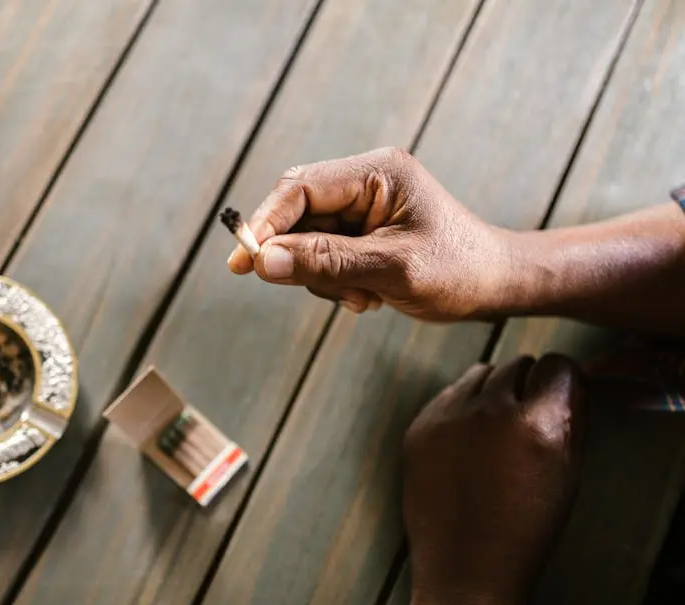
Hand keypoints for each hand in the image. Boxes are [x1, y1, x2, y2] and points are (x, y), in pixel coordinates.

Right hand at [226, 148, 517, 320]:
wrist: (497, 286)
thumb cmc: (460, 271)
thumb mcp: (392, 269)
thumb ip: (326, 263)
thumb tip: (263, 263)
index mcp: (376, 172)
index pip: (299, 188)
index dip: (266, 224)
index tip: (244, 263)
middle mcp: (364, 181)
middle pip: (296, 214)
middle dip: (300, 258)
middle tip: (324, 290)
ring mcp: (362, 207)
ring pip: (305, 241)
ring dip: (322, 277)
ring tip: (364, 297)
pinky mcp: (361, 231)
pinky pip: (321, 256)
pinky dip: (333, 282)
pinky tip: (367, 296)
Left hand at [403, 355, 585, 604]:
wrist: (465, 568)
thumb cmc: (525, 528)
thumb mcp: (567, 474)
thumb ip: (570, 419)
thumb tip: (567, 382)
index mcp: (537, 425)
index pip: (557, 365)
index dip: (561, 382)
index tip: (558, 395)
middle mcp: (490, 411)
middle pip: (517, 364)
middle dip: (527, 385)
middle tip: (527, 418)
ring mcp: (448, 417)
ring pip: (480, 372)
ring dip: (492, 390)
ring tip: (496, 429)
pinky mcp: (419, 426)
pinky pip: (448, 393)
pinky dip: (461, 407)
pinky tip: (468, 440)